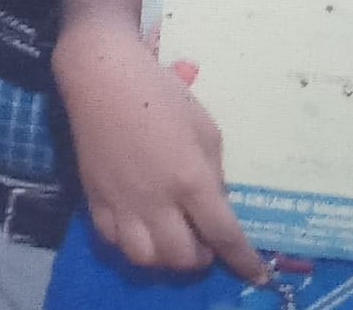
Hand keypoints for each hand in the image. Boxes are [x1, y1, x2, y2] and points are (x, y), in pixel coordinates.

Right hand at [53, 27, 270, 281]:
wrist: (101, 77)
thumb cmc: (160, 92)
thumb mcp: (205, 127)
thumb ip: (213, 171)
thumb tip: (214, 201)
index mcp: (190, 180)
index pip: (224, 236)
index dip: (244, 261)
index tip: (257, 275)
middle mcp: (156, 200)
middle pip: (183, 257)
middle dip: (201, 256)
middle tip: (204, 238)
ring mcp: (122, 202)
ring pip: (145, 259)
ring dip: (165, 257)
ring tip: (171, 238)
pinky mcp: (95, 198)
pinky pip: (112, 241)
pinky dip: (131, 243)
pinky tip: (140, 227)